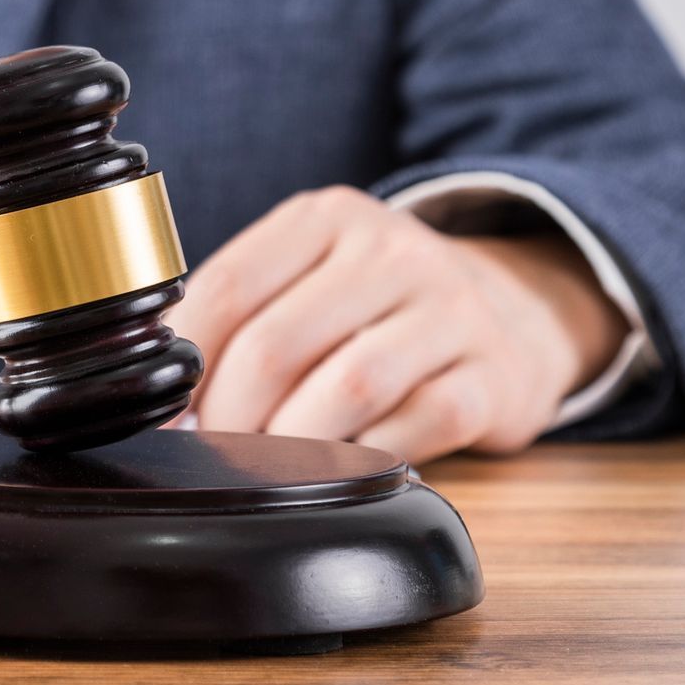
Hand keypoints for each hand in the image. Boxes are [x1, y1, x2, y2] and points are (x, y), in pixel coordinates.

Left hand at [166, 186, 625, 462]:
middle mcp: (394, 251)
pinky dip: (364, 456)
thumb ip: (241, 316)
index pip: (228, 288)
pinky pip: (414, 426)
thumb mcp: (309, 275)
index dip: (186, 363)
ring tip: (268, 466)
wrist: (516, 312)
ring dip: (289, 443)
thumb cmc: (376, 306)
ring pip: (344, 388)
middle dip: (230, 416)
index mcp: (327, 218)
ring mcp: (452, 311)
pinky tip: (343, 464)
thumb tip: (168, 403)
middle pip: (275, 345)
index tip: (168, 413)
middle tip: (216, 452)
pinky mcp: (493, 377)